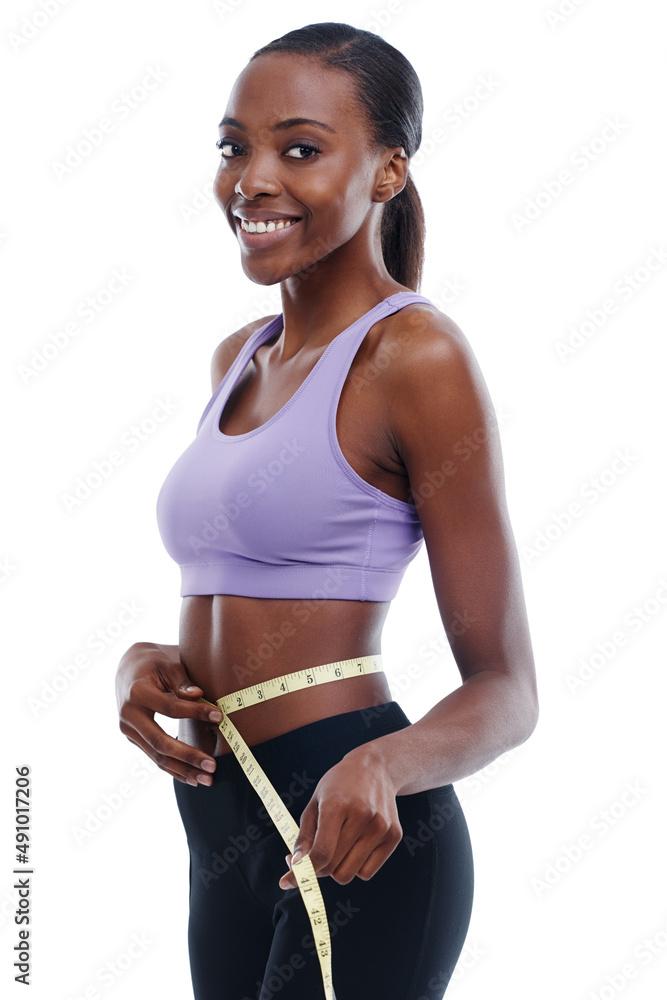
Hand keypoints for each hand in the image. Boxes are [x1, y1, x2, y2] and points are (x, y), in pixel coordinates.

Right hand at [115, 641, 221, 785]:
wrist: (129, 668)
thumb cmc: (155, 663)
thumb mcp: (169, 664)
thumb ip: (182, 681)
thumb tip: (199, 695)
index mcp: (137, 693)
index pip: (170, 708)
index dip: (195, 712)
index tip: (219, 716)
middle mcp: (128, 716)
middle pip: (160, 742)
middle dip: (188, 756)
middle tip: (212, 765)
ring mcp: (129, 731)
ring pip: (157, 756)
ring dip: (183, 770)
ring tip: (208, 779)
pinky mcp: (134, 739)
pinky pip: (155, 758)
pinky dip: (174, 769)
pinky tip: (193, 779)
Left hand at [278, 744, 400, 888]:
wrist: (376, 767)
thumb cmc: (339, 786)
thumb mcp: (315, 802)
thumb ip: (304, 837)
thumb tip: (295, 867)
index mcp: (337, 804)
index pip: (322, 852)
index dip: (302, 872)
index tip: (288, 881)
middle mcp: (362, 815)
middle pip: (333, 867)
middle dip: (318, 867)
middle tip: (315, 855)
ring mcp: (381, 826)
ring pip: (349, 874)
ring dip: (337, 868)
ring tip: (338, 846)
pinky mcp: (394, 835)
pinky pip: (367, 873)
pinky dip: (356, 867)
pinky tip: (355, 845)